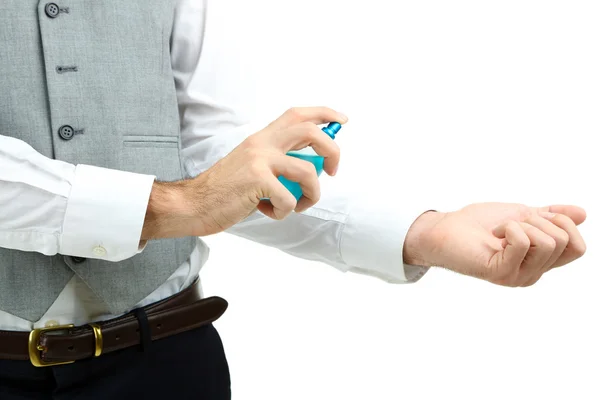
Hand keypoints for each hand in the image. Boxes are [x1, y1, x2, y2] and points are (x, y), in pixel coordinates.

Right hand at [141, 107, 346, 239]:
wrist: (192, 203)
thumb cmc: (225, 190)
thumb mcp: (251, 165)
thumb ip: (277, 161)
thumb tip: (311, 168)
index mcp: (262, 138)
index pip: (298, 114)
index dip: (324, 114)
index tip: (342, 120)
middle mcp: (262, 143)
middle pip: (311, 132)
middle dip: (332, 150)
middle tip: (332, 171)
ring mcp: (259, 160)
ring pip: (308, 171)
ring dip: (311, 194)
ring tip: (298, 205)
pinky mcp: (256, 181)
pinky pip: (289, 199)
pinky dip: (285, 212)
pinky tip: (269, 212)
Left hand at [403, 203, 586, 285]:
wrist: (445, 228)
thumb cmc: (478, 223)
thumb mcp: (522, 215)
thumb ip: (551, 217)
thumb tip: (583, 213)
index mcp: (540, 261)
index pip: (577, 248)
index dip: (563, 223)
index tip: (535, 215)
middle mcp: (532, 273)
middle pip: (563, 241)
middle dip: (538, 220)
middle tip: (511, 224)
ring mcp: (517, 276)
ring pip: (548, 242)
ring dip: (522, 224)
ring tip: (500, 230)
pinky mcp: (500, 273)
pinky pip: (524, 243)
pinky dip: (510, 228)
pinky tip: (494, 234)